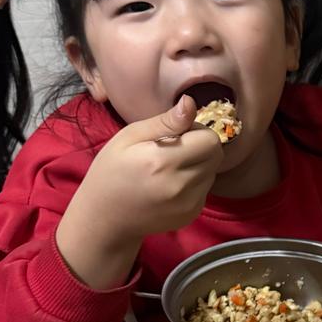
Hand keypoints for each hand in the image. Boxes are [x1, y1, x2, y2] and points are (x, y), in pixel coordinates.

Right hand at [57, 96, 223, 287]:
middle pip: (216, 155)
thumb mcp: (129, 137)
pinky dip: (194, 182)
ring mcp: (189, 204)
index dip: (196, 130)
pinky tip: (171, 184)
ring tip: (171, 168)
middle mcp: (181, 185)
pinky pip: (206, 189)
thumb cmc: (111, 171)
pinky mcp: (192, 215)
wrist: (105, 218)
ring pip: (213, 171)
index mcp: (163, 162)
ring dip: (199, 165)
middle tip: (175, 149)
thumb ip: (164, 121)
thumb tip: (191, 103)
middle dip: (201, 146)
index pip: (210, 139)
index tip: (177, 134)